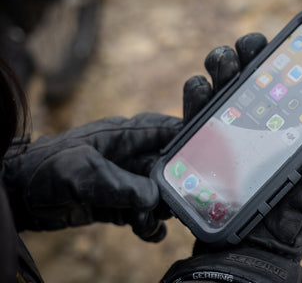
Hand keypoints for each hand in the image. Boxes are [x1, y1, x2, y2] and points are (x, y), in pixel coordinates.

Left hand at [1, 33, 266, 241]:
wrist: (22, 194)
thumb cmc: (47, 168)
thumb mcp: (83, 172)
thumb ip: (120, 184)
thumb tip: (153, 199)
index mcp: (128, 135)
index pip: (171, 132)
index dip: (194, 142)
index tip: (213, 159)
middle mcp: (132, 155)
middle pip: (172, 168)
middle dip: (180, 188)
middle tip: (183, 205)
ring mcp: (127, 179)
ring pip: (160, 194)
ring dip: (161, 211)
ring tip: (150, 224)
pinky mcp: (120, 200)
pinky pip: (145, 212)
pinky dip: (150, 224)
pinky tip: (148, 233)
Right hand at [161, 36, 301, 282]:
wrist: (245, 254)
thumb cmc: (283, 225)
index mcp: (284, 130)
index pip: (284, 86)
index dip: (285, 60)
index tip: (288, 44)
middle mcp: (254, 125)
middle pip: (248, 75)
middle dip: (247, 53)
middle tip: (249, 48)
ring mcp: (226, 131)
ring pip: (220, 84)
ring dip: (220, 64)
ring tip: (222, 64)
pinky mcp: (201, 143)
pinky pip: (194, 111)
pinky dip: (195, 93)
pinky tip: (200, 87)